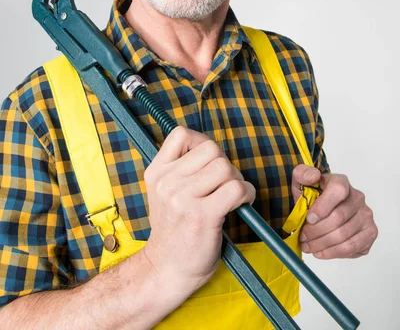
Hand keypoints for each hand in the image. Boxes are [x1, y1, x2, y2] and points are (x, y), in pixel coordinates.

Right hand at [142, 126, 255, 295]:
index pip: (181, 134)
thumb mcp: (164, 193)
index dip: (201, 142)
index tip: (208, 161)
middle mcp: (167, 182)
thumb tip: (213, 150)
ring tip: (231, 196)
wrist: (166, 271)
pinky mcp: (202, 216)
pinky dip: (246, 194)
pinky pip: (236, 189)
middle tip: (224, 184)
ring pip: (225, 167)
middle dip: (225, 163)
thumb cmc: (173, 231)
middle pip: (211, 149)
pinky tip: (240, 204)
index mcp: (156, 172)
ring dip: (237, 180)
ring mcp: (183, 199)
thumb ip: (180, 169)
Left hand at [291, 164, 377, 259]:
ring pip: (344, 235)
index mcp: (342, 182)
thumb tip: (313, 177)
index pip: (338, 191)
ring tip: (308, 246)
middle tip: (303, 238)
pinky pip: (352, 247)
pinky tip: (320, 252)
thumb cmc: (312, 195)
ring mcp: (366, 216)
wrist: (322, 208)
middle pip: (338, 218)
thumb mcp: (301, 181)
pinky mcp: (369, 233)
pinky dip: (333, 253)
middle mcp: (358, 198)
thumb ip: (302, 174)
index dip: (322, 207)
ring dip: (322, 244)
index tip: (309, 218)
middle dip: (316, 231)